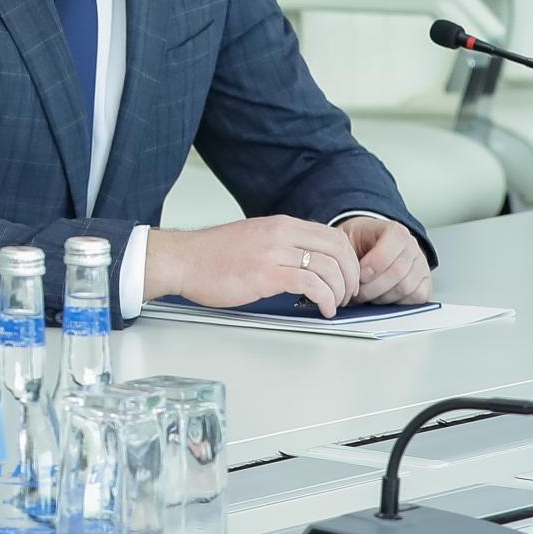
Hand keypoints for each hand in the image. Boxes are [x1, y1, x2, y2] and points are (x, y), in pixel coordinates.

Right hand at [146, 215, 362, 315]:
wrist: (181, 260)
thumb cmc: (209, 255)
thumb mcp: (253, 238)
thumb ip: (280, 244)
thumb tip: (304, 261)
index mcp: (279, 224)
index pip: (332, 236)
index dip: (349, 258)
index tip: (348, 276)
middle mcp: (280, 234)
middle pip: (338, 250)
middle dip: (352, 275)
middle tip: (349, 293)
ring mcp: (274, 253)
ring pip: (328, 268)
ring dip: (340, 291)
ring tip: (335, 304)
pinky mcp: (266, 274)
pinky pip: (311, 284)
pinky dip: (325, 299)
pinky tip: (323, 308)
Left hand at [338, 214, 433, 304]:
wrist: (366, 247)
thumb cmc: (357, 244)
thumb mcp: (346, 239)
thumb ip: (345, 250)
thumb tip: (339, 271)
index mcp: (395, 231)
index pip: (395, 242)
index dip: (376, 263)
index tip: (360, 274)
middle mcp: (412, 247)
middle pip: (398, 271)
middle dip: (372, 286)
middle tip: (355, 291)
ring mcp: (421, 266)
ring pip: (406, 287)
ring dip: (380, 296)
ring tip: (364, 295)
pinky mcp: (425, 284)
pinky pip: (417, 297)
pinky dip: (396, 303)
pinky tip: (380, 298)